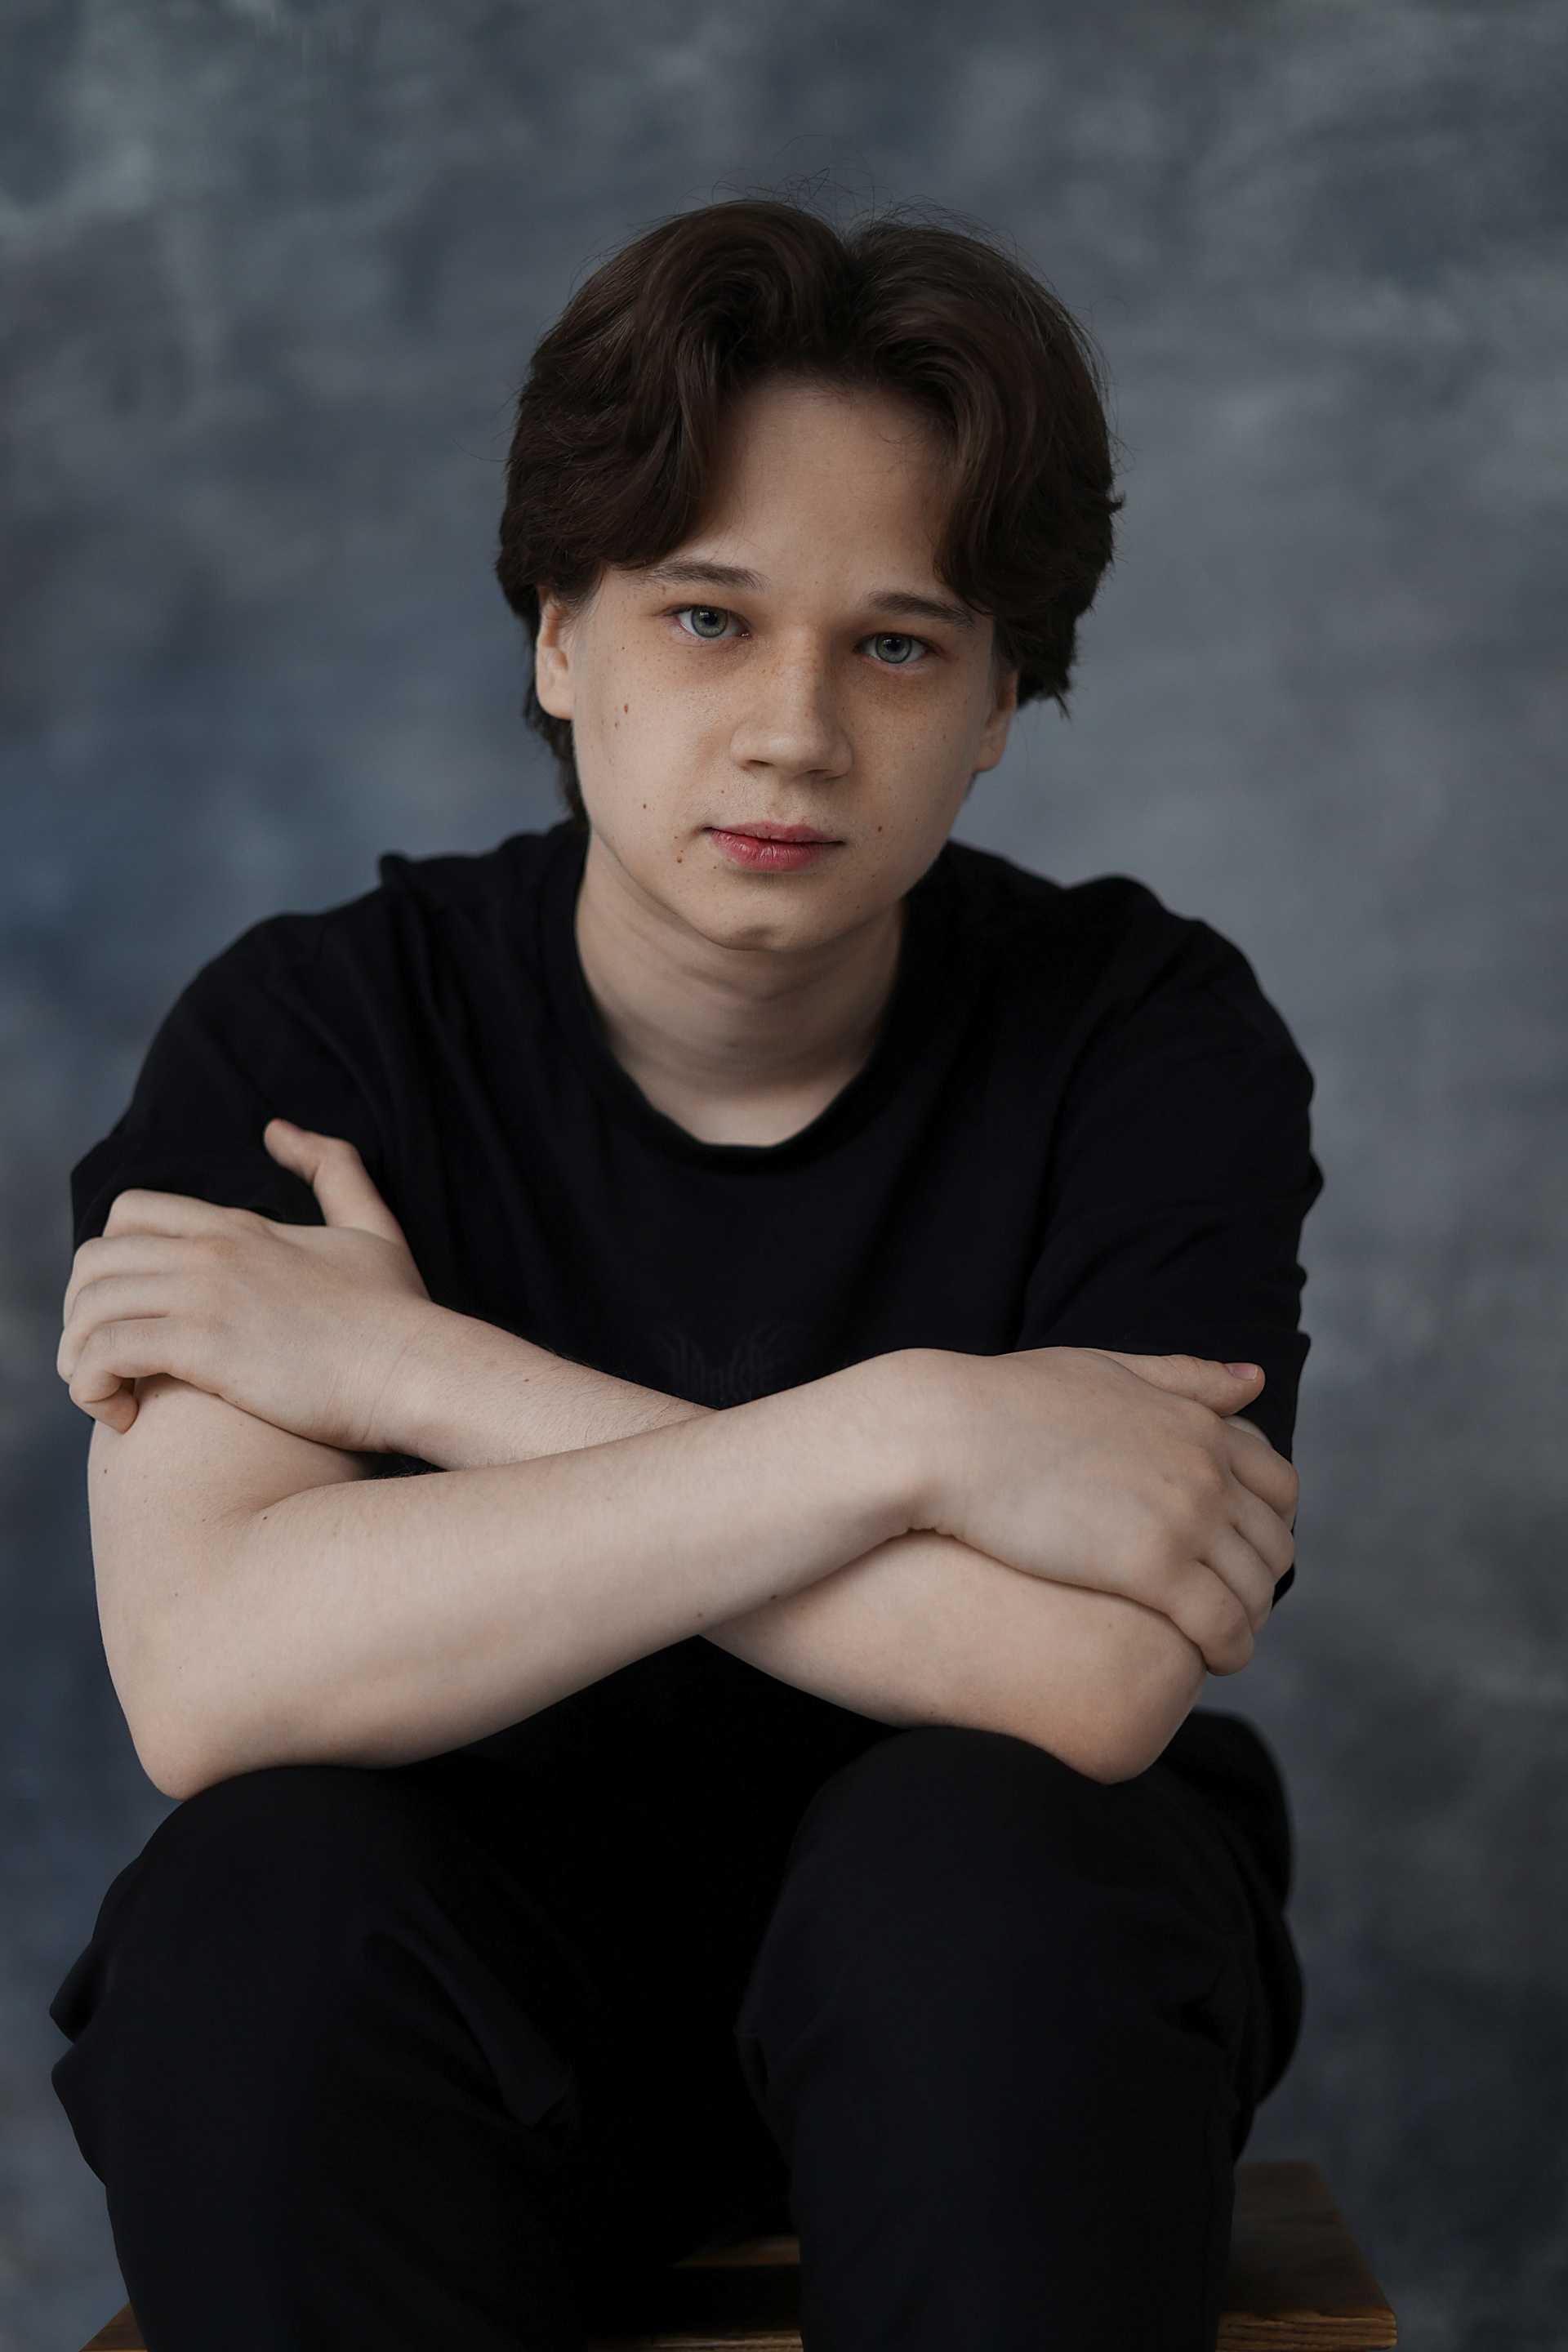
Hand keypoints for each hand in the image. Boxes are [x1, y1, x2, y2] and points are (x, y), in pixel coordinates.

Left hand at [59, 1122, 433, 1449]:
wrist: (418, 1368)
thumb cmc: (399, 1313)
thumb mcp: (371, 1226)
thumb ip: (332, 1167)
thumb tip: (279, 1129)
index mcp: (238, 1227)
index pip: (128, 1213)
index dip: (111, 1262)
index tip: (131, 1312)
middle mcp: (210, 1253)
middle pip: (94, 1261)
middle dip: (81, 1314)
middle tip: (105, 1362)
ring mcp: (205, 1298)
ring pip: (89, 1309)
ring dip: (77, 1358)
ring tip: (105, 1396)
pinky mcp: (204, 1350)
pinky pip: (106, 1355)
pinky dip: (93, 1387)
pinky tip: (121, 1418)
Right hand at [904, 1347, 1298, 1675]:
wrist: (944, 1434)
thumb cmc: (1005, 1401)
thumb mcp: (1105, 1371)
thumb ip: (1182, 1378)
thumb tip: (1256, 1381)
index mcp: (1195, 1423)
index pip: (1279, 1485)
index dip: (1268, 1526)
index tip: (1239, 1552)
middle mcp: (1205, 1468)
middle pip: (1273, 1542)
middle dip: (1260, 1580)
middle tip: (1229, 1606)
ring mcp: (1184, 1517)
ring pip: (1255, 1589)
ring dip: (1248, 1621)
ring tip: (1220, 1642)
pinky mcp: (1152, 1569)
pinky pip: (1221, 1626)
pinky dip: (1230, 1649)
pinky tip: (1209, 1662)